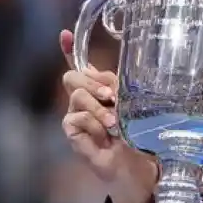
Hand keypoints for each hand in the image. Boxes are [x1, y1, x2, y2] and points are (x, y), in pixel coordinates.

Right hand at [58, 29, 157, 202]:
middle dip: (92, 82)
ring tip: (114, 124)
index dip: (70, 50)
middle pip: (73, 76)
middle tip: (111, 96)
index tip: (65, 34)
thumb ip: (121, 91)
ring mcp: (77, 116)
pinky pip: (74, 118)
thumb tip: (109, 79)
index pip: (80, 67)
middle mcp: (85, 101)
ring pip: (76, 96)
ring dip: (98, 108)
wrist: (135, 168)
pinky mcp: (73, 133)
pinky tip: (105, 136)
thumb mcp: (134, 110)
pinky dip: (92, 125)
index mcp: (100, 91)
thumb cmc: (137, 138)